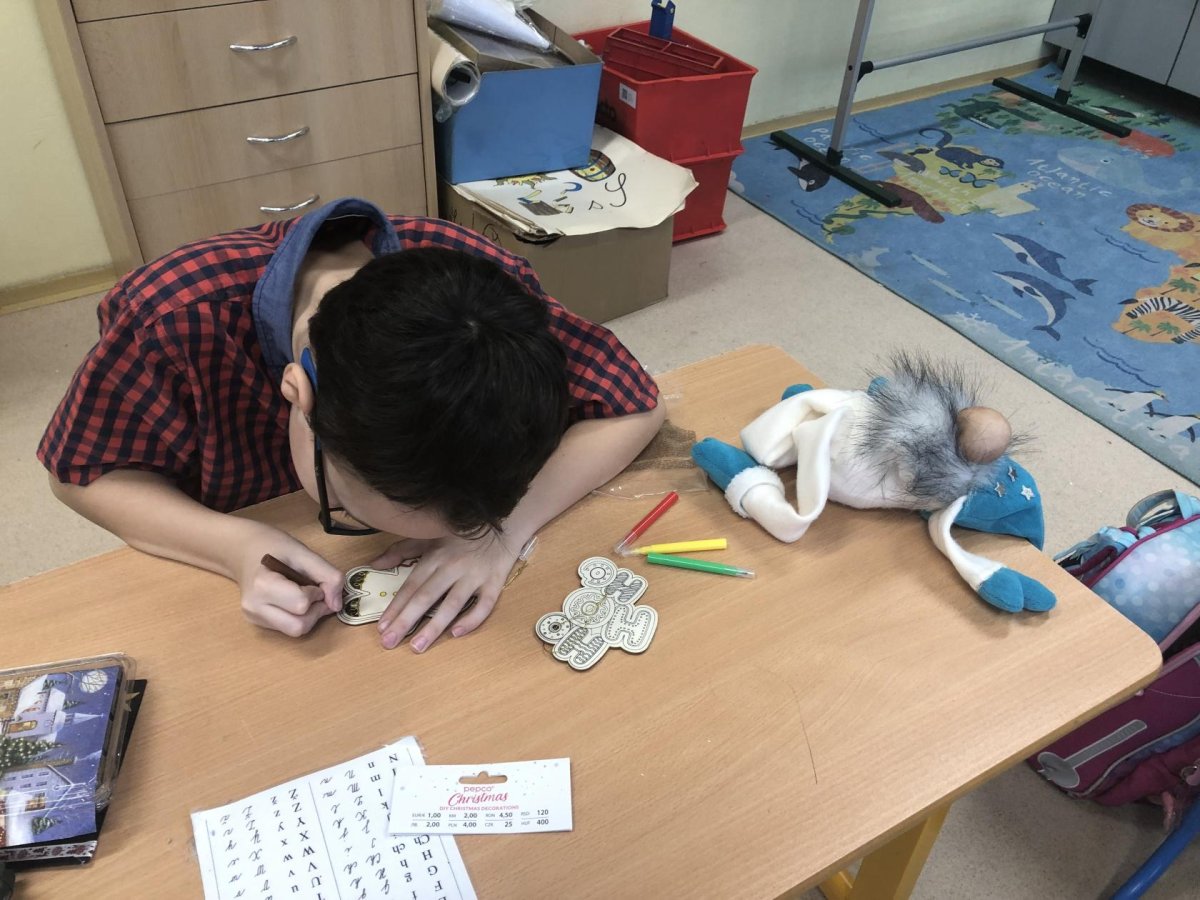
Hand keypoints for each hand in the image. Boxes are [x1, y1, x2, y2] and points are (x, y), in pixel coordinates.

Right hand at [236, 529, 343, 636]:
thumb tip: (337, 605)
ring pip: (295, 631)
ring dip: (309, 616)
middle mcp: (254, 607)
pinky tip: (292, 599)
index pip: (301, 605)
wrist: (243, 548)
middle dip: (315, 610)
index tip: (312, 580)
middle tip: (313, 590)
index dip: (316, 593)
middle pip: (299, 626)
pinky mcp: (257, 622)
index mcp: (262, 586)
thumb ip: (327, 575)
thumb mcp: (303, 552)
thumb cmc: (273, 546)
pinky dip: (298, 616)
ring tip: (304, 594)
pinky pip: (287, 628)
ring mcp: (253, 617)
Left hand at [374, 532, 522, 651]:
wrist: (503, 524)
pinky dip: (472, 619)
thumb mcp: (429, 536)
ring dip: (434, 627)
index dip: (395, 607)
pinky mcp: (494, 583)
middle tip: (389, 642)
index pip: (411, 586)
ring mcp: (474, 576)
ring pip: (452, 604)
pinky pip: (484, 605)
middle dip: (406, 620)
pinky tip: (456, 633)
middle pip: (426, 597)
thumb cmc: (462, 534)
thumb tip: (374, 564)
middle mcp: (452, 567)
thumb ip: (401, 550)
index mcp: (435, 556)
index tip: (381, 627)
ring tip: (417, 647)